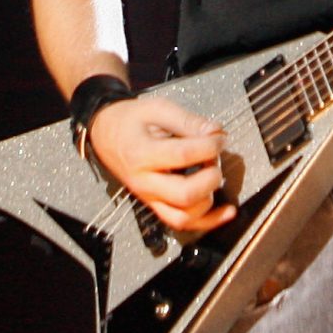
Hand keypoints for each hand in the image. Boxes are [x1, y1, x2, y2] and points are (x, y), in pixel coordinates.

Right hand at [86, 93, 237, 235]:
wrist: (105, 134)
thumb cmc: (129, 121)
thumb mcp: (157, 109)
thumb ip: (188, 121)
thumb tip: (216, 132)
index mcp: (142, 154)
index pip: (184, 155)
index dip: (210, 145)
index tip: (219, 137)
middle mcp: (144, 182)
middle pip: (185, 194)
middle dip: (211, 176)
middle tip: (215, 158)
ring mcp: (149, 198)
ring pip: (184, 216)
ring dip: (209, 198)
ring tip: (212, 175)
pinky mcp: (155, 205)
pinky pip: (182, 222)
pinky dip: (208, 221)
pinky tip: (227, 211)